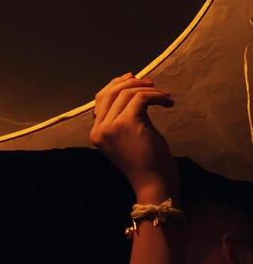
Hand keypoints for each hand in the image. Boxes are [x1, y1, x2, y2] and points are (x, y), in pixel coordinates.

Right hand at [90, 73, 177, 200]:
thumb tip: (132, 88)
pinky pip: (140, 98)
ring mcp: (111, 126)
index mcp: (97, 132)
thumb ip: (126, 114)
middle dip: (131, 83)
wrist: (156, 185)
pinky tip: (167, 101)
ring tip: (164, 95)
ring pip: (126, 93)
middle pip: (110, 93)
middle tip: (151, 83)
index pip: (101, 99)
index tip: (133, 77)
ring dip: (148, 90)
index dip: (116, 85)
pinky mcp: (127, 123)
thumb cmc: (147, 164)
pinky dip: (155, 96)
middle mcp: (100, 128)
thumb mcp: (130, 136)